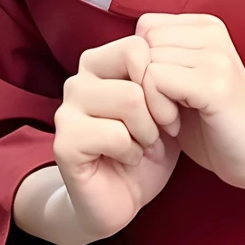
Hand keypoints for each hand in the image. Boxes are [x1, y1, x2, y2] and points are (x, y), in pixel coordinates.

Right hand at [51, 35, 180, 240]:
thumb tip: (179, 50)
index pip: (138, 45)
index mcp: (100, 65)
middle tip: (160, 132)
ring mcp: (67, 111)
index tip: (171, 109)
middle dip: (160, 106)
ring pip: (129, 99)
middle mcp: (78, 81)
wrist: (122, 198)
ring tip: (144, 146)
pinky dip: (133, 152)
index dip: (164, 78)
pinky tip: (128, 160)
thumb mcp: (162, 107)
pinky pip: (115, 134)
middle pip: (137, 70)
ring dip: (148, 131)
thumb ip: (163, 77)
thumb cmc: (145, 148)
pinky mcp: (65, 143)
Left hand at [136, 12, 244, 192]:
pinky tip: (174, 126)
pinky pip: (155, 81)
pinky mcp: (214, 83)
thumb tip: (119, 51)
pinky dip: (156, 110)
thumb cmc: (216, 125)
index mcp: (206, 27)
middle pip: (141, 44)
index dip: (142, 64)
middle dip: (141, 82)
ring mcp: (216, 56)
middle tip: (163, 113)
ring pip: (145, 62)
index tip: (162, 95)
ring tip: (170, 120)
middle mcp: (213, 33)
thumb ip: (158, 61)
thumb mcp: (182, 84)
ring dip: (148, 100)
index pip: (144, 28)